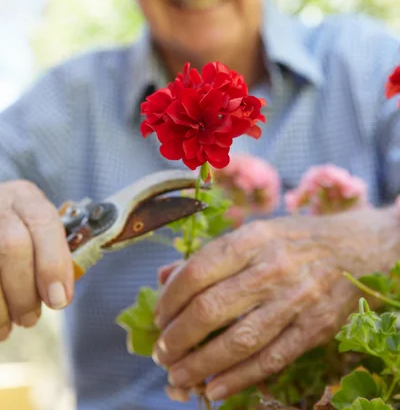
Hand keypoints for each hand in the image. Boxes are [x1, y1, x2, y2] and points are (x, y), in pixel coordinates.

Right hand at [0, 180, 73, 339]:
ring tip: (8, 326)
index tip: (59, 300)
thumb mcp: (39, 232)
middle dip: (24, 291)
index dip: (53, 263)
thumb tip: (60, 294)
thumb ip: (53, 254)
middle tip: (30, 319)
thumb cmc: (20, 232)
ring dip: (0, 309)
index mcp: (25, 197)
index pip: (43, 222)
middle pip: (12, 246)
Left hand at [154, 207, 398, 401]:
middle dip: (178, 337)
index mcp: (253, 238)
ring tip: (177, 376)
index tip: (158, 316)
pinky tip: (215, 388)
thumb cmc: (296, 239)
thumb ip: (209, 255)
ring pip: (238, 341)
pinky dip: (239, 378)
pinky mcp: (315, 328)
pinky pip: (271, 359)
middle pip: (212, 309)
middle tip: (162, 352)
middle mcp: (272, 267)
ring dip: (200, 365)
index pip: (198, 271)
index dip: (170, 299)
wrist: (358, 248)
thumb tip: (164, 277)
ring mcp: (296, 299)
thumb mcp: (254, 232)